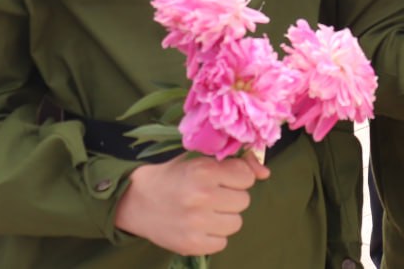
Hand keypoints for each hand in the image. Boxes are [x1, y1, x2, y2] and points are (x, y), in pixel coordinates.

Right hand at [114, 153, 268, 255]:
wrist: (137, 201)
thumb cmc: (176, 176)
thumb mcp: (202, 160)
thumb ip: (238, 162)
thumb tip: (266, 174)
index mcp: (204, 171)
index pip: (246, 177)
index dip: (237, 178)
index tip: (222, 179)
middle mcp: (201, 196)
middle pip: (243, 200)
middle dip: (231, 197)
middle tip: (211, 195)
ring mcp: (196, 223)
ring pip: (236, 223)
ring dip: (225, 217)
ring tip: (206, 211)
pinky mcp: (191, 244)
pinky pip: (222, 242)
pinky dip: (214, 236)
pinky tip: (199, 226)